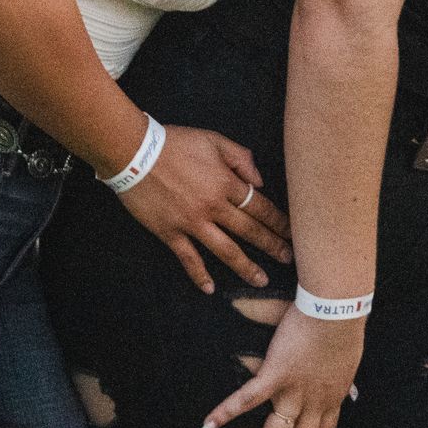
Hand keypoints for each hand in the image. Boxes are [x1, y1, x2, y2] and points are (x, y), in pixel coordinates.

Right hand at [115, 124, 292, 293]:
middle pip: (249, 231)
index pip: (260, 207)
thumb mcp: (213, 139)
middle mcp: (213, 206)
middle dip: (271, 246)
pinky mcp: (169, 232)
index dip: (278, 222)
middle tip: (289, 260)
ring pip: (225, 250)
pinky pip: (188, 258)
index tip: (293, 233)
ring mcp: (191, 222)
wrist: (134, 152)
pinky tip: (211, 289)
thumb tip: (259, 181)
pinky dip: (199, 275)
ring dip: (245, 267)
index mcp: (226, 183)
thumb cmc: (175, 142)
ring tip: (261, 280)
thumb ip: (241, 158)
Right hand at [198, 304, 363, 427]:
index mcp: (333, 396)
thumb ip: (337, 371)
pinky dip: (224, 412)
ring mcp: (293, 391)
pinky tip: (208, 424)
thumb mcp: (347, 356)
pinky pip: (246, 399)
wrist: (338, 310)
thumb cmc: (346, 324)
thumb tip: (342, 375)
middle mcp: (313, 402)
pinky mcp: (275, 375)